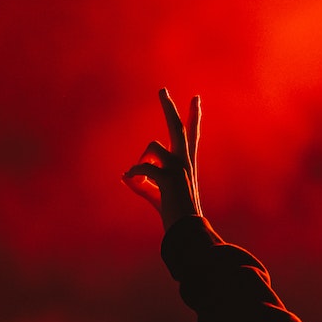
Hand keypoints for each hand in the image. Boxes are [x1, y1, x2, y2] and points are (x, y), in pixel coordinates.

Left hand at [122, 88, 202, 229]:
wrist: (186, 231)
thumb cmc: (175, 216)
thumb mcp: (157, 195)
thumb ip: (143, 184)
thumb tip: (126, 177)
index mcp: (187, 164)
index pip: (191, 136)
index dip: (193, 117)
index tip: (195, 99)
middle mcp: (185, 162)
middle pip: (177, 127)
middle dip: (169, 108)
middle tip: (162, 90)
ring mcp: (179, 168)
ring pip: (152, 147)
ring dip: (141, 161)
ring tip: (138, 178)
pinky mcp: (168, 178)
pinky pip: (141, 168)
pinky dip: (133, 176)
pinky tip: (131, 182)